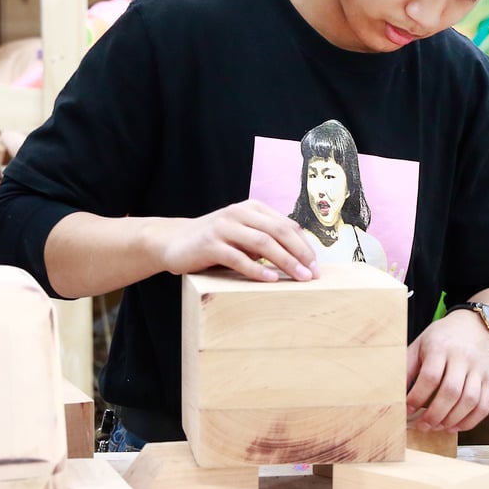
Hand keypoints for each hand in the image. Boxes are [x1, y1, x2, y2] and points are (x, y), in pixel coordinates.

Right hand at [148, 199, 317, 281]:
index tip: (317, 266)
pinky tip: (270, 280)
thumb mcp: (243, 234)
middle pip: (279, 231)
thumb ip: (266, 239)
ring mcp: (224, 227)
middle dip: (300, 253)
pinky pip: (238, 258)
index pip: (287, 225)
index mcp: (252, 208)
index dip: (305, 245)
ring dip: (285, 262)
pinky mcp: (210, 244)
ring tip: (299, 278)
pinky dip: (256, 270)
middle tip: (313, 274)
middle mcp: (239, 213)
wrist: (172, 241)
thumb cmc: (215, 242)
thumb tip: (300, 258)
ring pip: (263, 243)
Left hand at [405, 310, 488, 431]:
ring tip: (437, 427)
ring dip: (451, 420)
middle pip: (451, 391)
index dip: (417, 397)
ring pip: (469, 401)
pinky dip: (470, 421)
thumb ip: (408, 366)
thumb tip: (396, 394)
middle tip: (422, 426)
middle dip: (435, 414)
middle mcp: (463, 358)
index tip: (408, 410)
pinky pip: (484, 406)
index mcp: (441, 347)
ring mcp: (479, 369)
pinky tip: (455, 426)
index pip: (430, 376)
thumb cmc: (442, 338)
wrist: (475, 326)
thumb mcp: (421, 344)